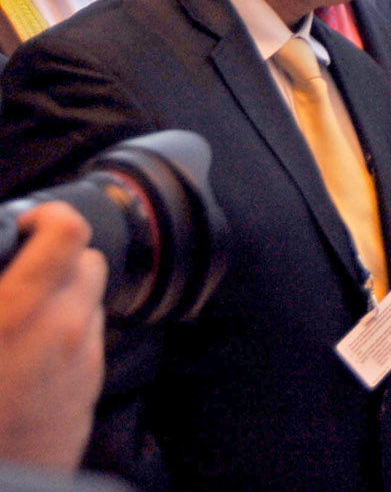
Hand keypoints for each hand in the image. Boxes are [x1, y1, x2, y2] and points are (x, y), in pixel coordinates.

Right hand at [0, 202, 107, 470]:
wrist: (6, 479)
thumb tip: (7, 278)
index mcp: (21, 312)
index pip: (68, 231)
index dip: (50, 215)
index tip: (31, 222)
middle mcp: (64, 329)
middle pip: (89, 261)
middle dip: (59, 260)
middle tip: (23, 273)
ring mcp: (84, 358)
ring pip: (92, 300)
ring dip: (65, 299)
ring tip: (21, 320)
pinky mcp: (92, 385)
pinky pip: (91, 339)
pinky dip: (69, 334)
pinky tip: (31, 356)